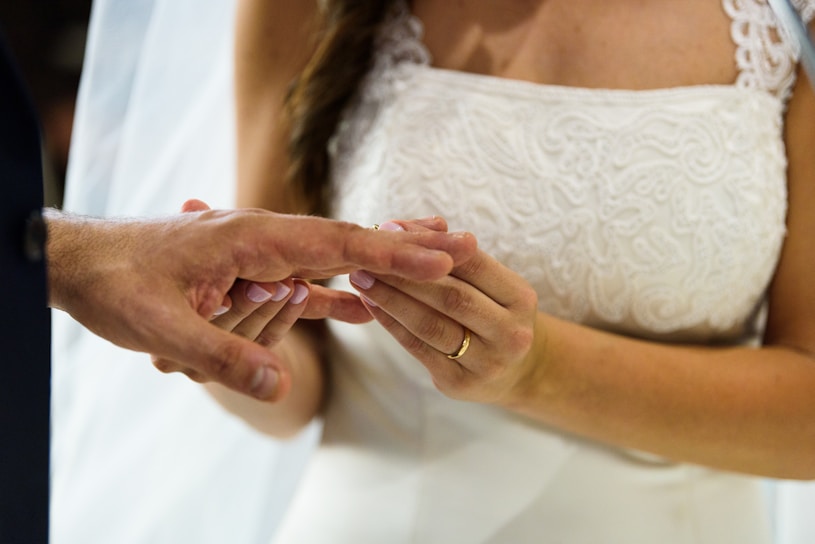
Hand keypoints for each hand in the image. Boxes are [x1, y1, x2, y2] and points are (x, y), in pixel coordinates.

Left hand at [44, 205, 476, 401]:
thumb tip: (281, 390)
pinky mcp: (247, 277)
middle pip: (343, 248)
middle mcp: (262, 239)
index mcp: (249, 238)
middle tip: (455, 255)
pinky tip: (361, 313)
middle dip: (397, 255)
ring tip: (414, 275)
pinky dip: (332, 298)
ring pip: (322, 271)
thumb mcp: (160, 328)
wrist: (82, 263)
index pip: (335, 243)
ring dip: (360, 280)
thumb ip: (223, 357)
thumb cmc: (115, 283)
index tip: (439, 259)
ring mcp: (257, 257)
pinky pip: (301, 287)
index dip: (389, 255)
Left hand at [349, 219, 540, 403]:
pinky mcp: (459, 383)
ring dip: (391, 299)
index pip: (474, 264)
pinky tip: (371, 306)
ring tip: (362, 279)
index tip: (393, 232)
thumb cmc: (492, 314)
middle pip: (451, 296)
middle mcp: (511, 333)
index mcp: (521, 299)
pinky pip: (418, 349)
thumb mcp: (490, 286)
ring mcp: (487, 363)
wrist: (515, 372)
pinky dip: (391, 324)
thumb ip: (453, 258)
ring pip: (431, 324)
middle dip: (405, 274)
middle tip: (368, 256)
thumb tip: (398, 228)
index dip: (431, 246)